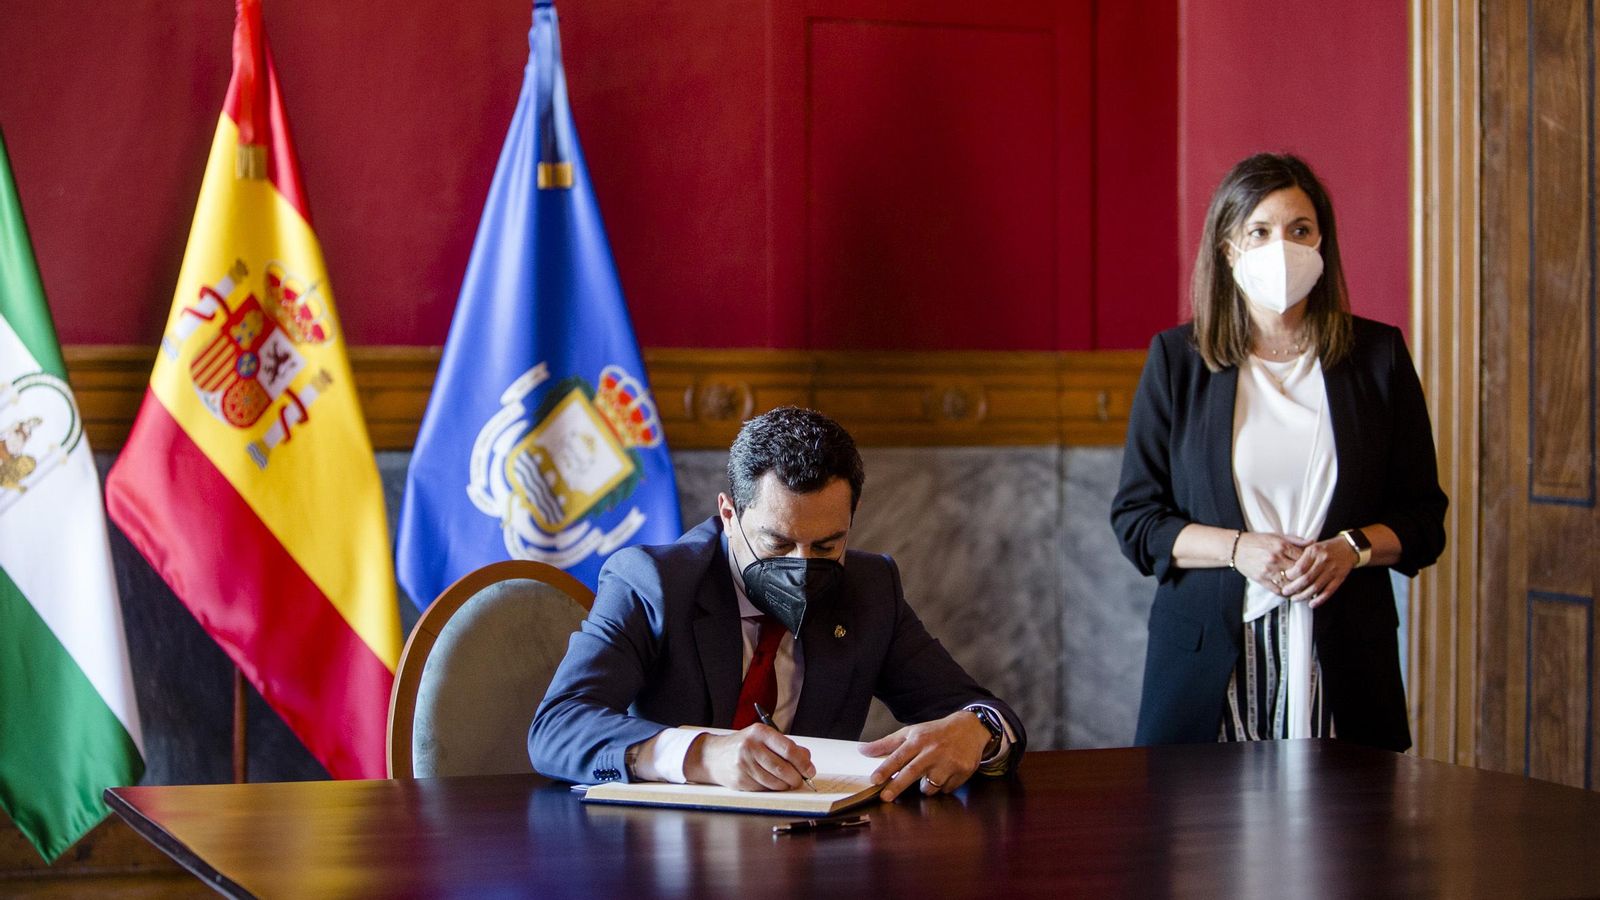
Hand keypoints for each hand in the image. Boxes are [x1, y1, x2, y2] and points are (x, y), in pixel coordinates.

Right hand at [683, 725, 814, 790]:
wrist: (713, 756)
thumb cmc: (743, 746)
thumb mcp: (763, 739)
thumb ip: (785, 746)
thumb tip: (807, 760)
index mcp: (760, 732)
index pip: (788, 748)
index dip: (802, 762)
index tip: (810, 770)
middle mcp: (751, 746)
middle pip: (782, 767)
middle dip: (795, 778)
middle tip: (800, 780)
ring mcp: (744, 764)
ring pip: (774, 781)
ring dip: (785, 785)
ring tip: (786, 783)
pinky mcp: (740, 779)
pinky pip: (763, 789)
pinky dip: (771, 789)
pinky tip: (770, 783)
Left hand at [862, 710, 990, 801]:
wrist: (969, 729)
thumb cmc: (934, 732)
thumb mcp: (910, 732)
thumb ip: (886, 743)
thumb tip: (861, 750)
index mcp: (918, 740)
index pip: (898, 756)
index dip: (885, 769)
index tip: (874, 780)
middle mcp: (933, 751)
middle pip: (912, 772)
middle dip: (897, 786)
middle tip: (884, 797)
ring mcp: (949, 762)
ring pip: (929, 787)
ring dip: (925, 787)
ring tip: (929, 774)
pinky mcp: (962, 772)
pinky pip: (945, 789)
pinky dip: (942, 786)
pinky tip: (945, 773)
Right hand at [1233, 531, 1310, 596]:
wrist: (1235, 548)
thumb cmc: (1257, 541)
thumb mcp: (1276, 536)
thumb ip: (1296, 540)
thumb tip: (1313, 543)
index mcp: (1281, 546)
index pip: (1304, 557)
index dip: (1312, 563)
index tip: (1316, 567)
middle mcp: (1275, 558)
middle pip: (1298, 572)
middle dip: (1307, 577)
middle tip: (1314, 580)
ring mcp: (1268, 570)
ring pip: (1289, 583)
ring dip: (1298, 588)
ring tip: (1305, 590)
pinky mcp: (1261, 579)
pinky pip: (1277, 590)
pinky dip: (1286, 594)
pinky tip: (1291, 594)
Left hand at [1281, 536, 1357, 608]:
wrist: (1349, 547)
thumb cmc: (1327, 547)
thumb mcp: (1312, 546)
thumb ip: (1301, 556)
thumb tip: (1287, 571)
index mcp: (1314, 551)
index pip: (1300, 567)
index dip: (1290, 575)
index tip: (1284, 578)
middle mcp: (1323, 561)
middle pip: (1306, 578)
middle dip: (1293, 588)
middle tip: (1285, 592)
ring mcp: (1332, 570)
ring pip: (1316, 587)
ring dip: (1303, 596)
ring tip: (1295, 599)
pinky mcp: (1339, 578)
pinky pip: (1328, 591)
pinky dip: (1319, 599)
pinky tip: (1311, 604)